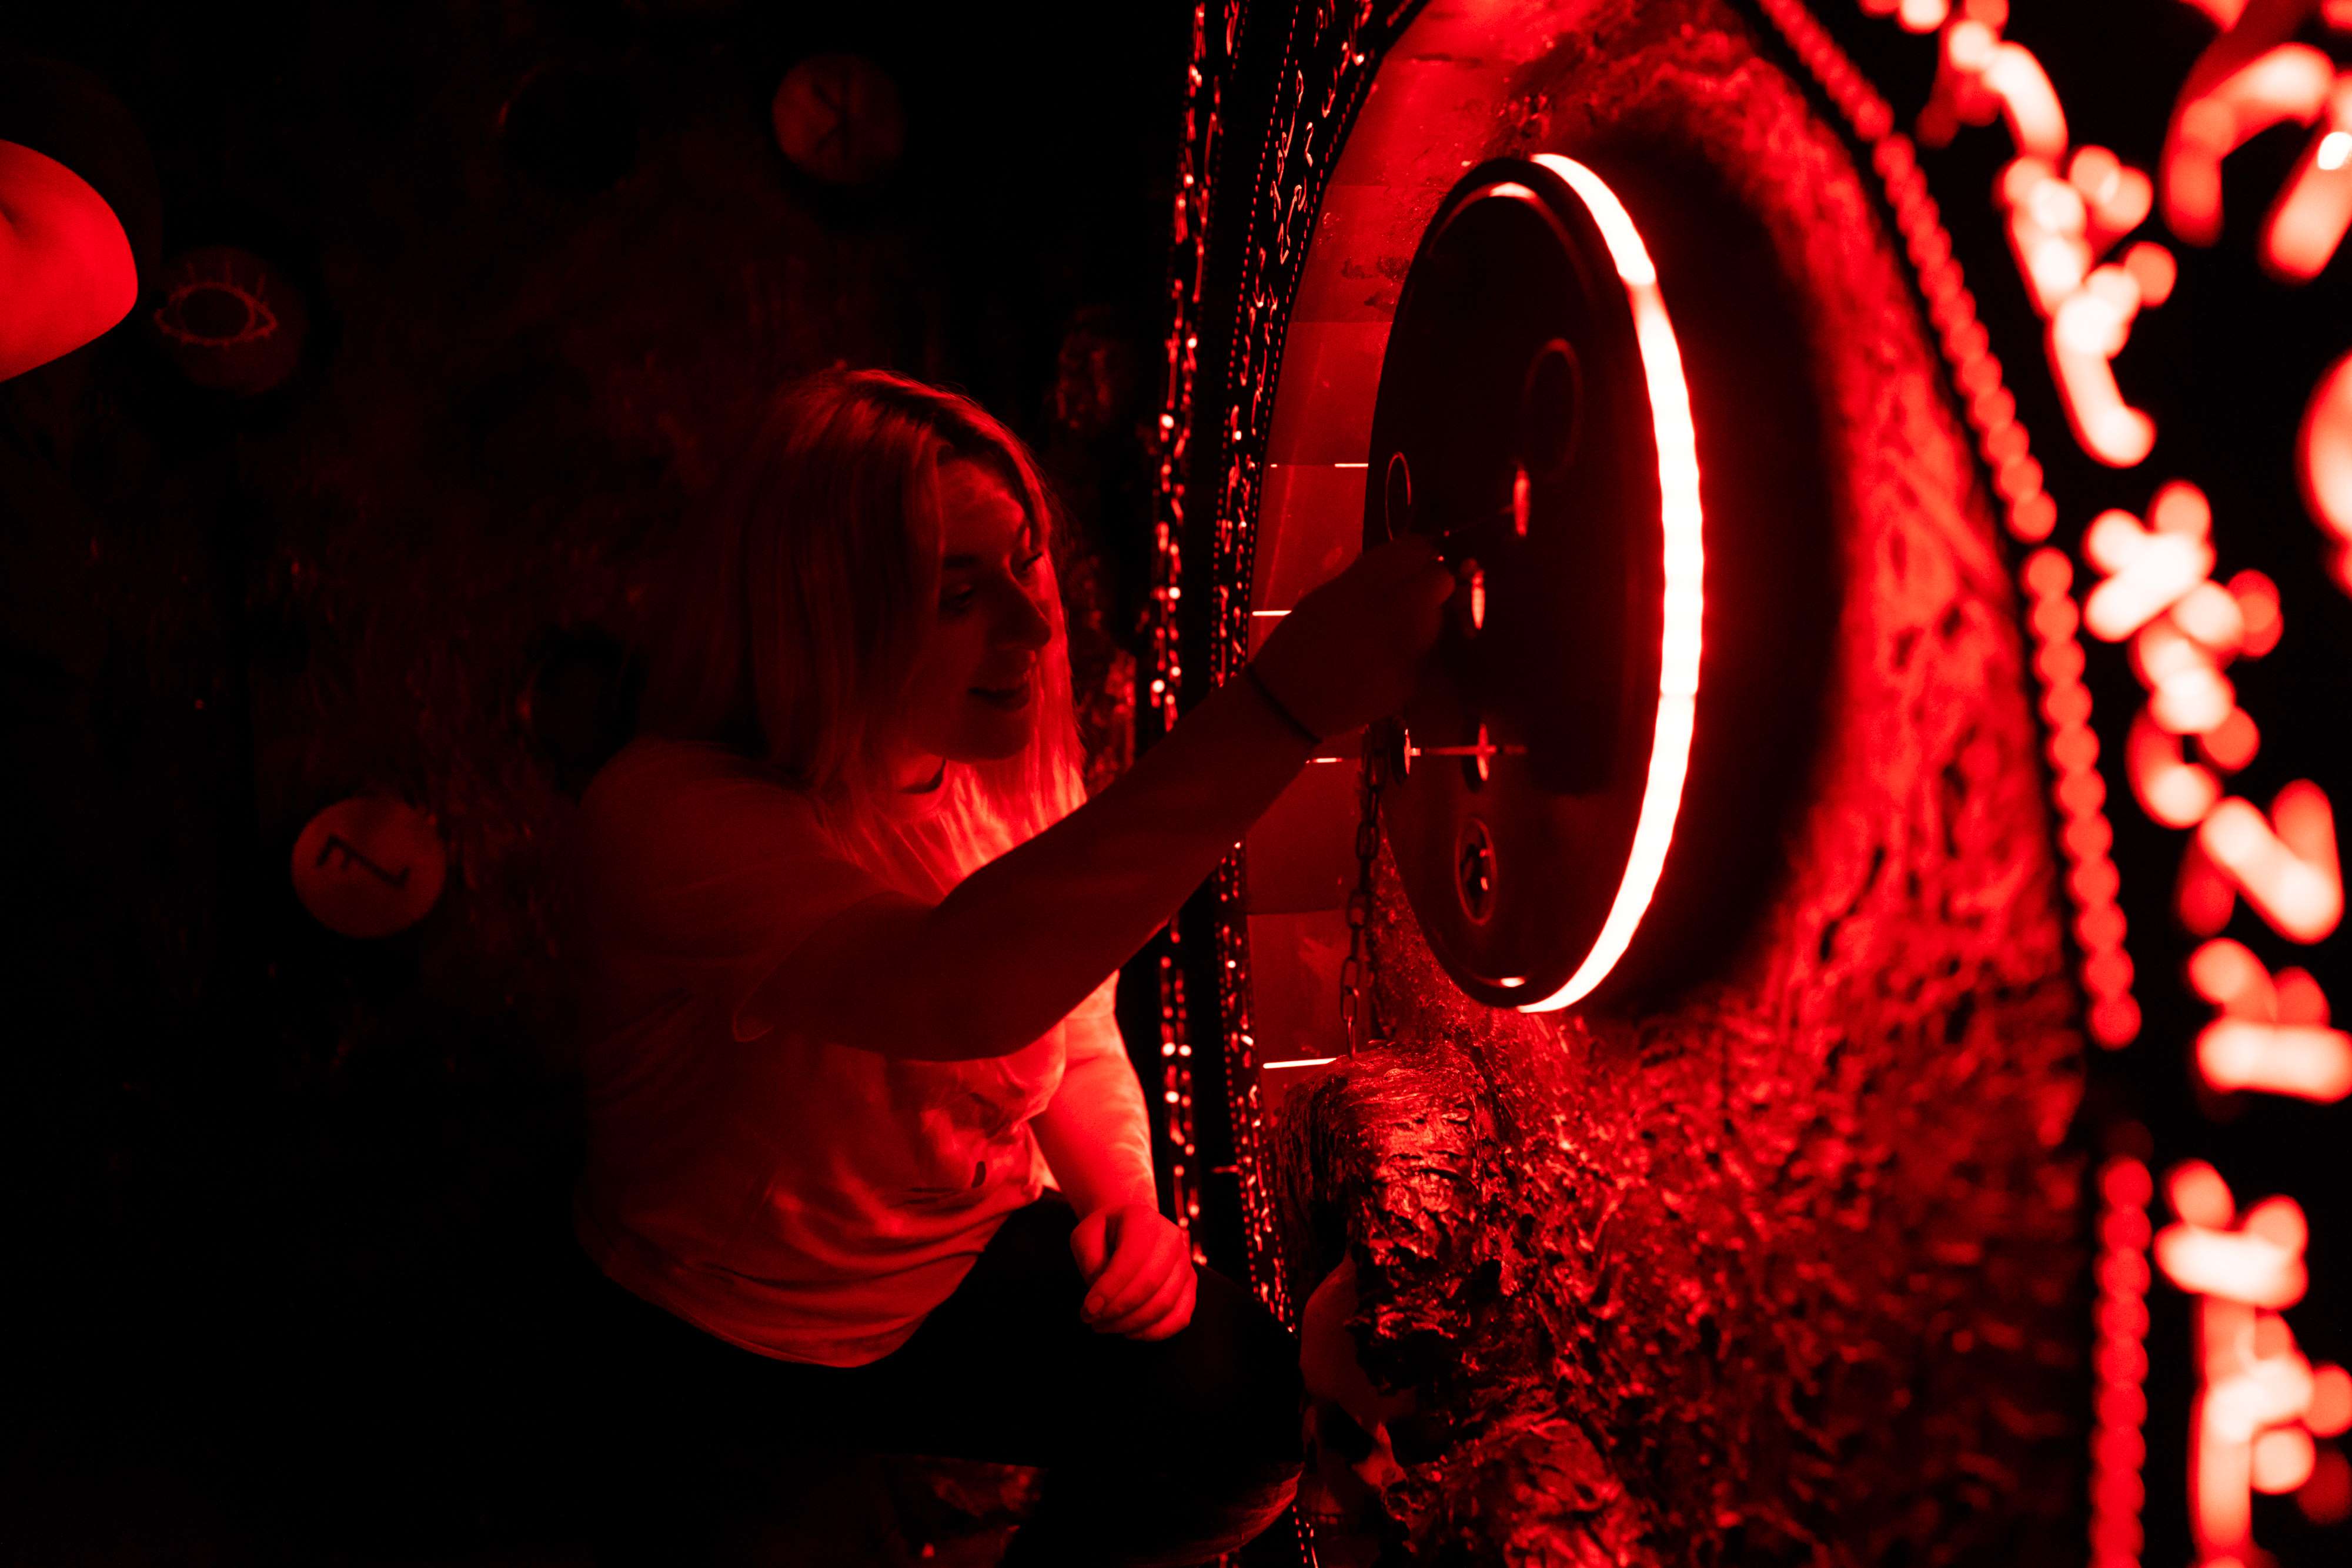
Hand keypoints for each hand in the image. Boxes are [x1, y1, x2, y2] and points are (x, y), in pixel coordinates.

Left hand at [1069, 1202, 1197, 1340]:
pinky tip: (1130, 1333)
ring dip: (1132, 1323)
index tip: (1087, 1310)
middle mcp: (1171, 1237)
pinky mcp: (1190, 1283)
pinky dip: (1155, 1331)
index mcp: (1144, 1220)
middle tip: (1093, 1321)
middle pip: (1150, 1283)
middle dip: (1118, 1310)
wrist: (1127, 1228)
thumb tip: (1101, 1299)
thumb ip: (1090, 1262)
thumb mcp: (1085, 1237)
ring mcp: (1185, 1261)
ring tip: (1105, 1327)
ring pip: (1165, 1303)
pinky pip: (1181, 1316)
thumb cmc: (1103, 1234)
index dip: (1109, 1289)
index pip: (1131, 1259)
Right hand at [1246, 534, 1455, 739]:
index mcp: (1361, 586)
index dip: (1418, 552)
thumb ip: (1368, 575)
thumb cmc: (1300, 644)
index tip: (1412, 560)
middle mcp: (1390, 612)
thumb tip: (1407, 560)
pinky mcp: (1413, 680)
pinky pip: (1425, 654)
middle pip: (1440, 581)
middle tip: (1410, 594)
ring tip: (1388, 635)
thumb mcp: (1325, 596)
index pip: (1417, 549)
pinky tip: (1383, 664)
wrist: (1289, 707)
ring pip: (1436, 618)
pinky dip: (1412, 654)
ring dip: (1422, 619)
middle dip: (1429, 583)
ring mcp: (1406, 650)